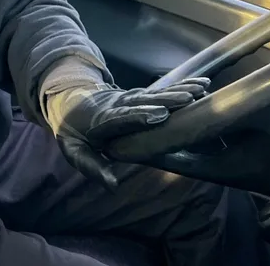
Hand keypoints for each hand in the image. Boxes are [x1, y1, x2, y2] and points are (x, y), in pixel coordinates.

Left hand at [43, 77, 209, 188]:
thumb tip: (113, 185)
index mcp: (101, 120)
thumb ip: (92, 167)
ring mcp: (129, 97)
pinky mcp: (140, 95)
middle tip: (187, 99)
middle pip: (143, 102)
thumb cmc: (73, 132)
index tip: (159, 116)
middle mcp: (118, 104)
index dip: (139, 116)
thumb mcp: (73, 151)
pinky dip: (181, 86)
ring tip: (199, 90)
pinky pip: (161, 90)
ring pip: (155, 94)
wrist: (69, 100)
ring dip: (177, 91)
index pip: (121, 118)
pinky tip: (201, 85)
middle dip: (165, 100)